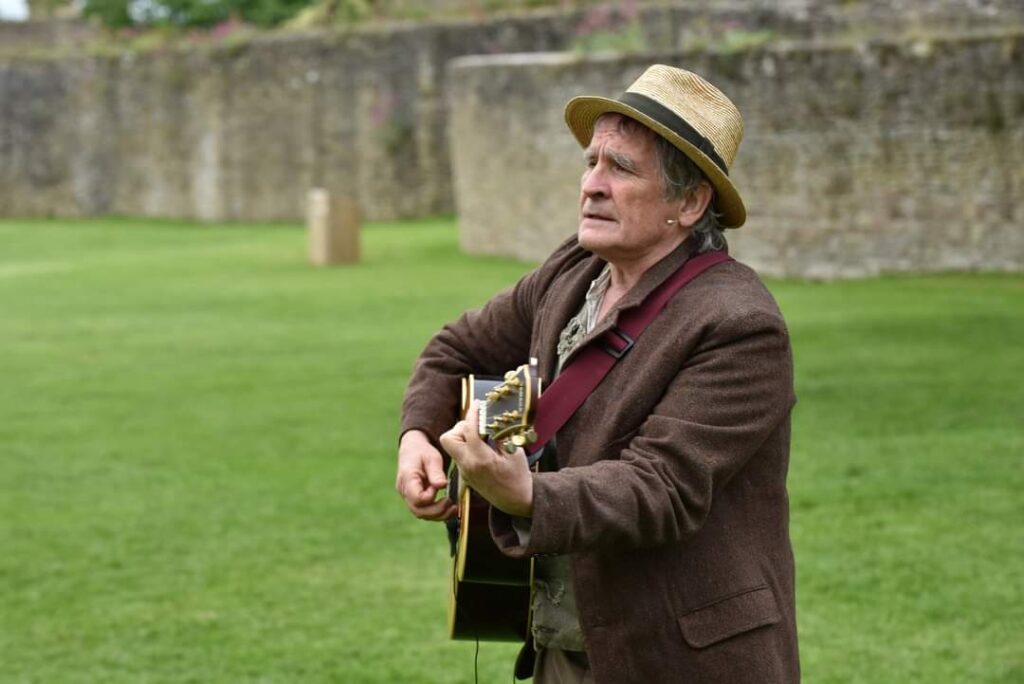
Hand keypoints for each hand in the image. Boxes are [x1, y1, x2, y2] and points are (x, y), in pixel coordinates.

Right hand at [396, 430, 456, 520]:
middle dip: (437, 511)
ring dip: (438, 515)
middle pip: (418, 511)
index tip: (440, 485)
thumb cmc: (422, 452)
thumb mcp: (431, 457)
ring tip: (454, 508)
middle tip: (451, 503)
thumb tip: (442, 486)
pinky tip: (449, 509)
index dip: (431, 496)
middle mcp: (404, 491)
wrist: (412, 450)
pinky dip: (437, 513)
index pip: (417, 498)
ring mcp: (407, 497)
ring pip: (421, 514)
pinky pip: (424, 511)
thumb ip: (436, 472)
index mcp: (407, 479)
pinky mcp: (414, 500)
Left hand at [439, 402, 533, 517]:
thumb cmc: (518, 477)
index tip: (478, 404)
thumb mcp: (514, 452)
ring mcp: (464, 471)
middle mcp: (468, 465)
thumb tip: (492, 419)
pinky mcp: (464, 474)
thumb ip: (501, 435)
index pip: (469, 430)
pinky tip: (482, 446)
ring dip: (462, 436)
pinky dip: (467, 445)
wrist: (516, 500)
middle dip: (460, 427)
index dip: (473, 414)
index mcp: (481, 459)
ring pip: (451, 446)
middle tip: (477, 426)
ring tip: (480, 436)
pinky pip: (459, 453)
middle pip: (448, 439)